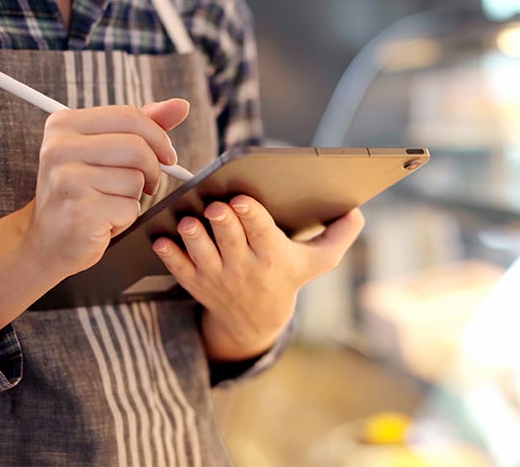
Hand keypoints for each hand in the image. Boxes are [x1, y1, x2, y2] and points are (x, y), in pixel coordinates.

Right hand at [0, 98, 187, 339]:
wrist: (49, 241)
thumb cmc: (82, 191)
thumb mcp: (106, 151)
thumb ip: (142, 126)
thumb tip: (180, 106)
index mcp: (64, 124)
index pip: (129, 116)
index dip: (158, 137)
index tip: (167, 155)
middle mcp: (59, 148)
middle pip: (137, 147)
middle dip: (153, 169)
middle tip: (148, 184)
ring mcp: (67, 180)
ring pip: (135, 179)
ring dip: (134, 196)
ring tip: (111, 203)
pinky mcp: (81, 211)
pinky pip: (130, 207)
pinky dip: (127, 217)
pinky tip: (106, 221)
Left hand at [152, 195, 364, 361]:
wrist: (256, 320)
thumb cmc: (288, 277)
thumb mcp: (318, 261)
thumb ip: (340, 236)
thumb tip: (358, 211)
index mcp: (273, 256)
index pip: (261, 233)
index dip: (250, 215)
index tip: (242, 200)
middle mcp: (244, 267)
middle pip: (228, 237)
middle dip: (221, 220)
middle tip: (215, 205)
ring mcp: (217, 276)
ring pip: (200, 251)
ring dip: (193, 235)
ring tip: (188, 220)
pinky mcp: (195, 281)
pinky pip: (177, 267)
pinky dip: (168, 254)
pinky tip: (160, 238)